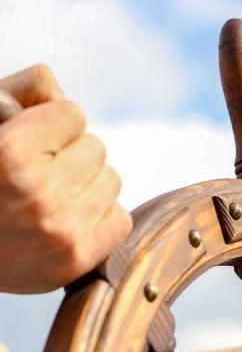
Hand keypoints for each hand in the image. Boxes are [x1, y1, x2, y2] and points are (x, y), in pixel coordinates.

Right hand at [0, 65, 132, 292]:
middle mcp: (38, 193)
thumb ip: (21, 94)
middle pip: (96, 148)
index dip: (53, 125)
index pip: (74, 113)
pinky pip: (121, 219)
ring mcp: (62, 230)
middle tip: (39, 176)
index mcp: (9, 153)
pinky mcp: (79, 258)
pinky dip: (100, 217)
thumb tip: (61, 93)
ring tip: (51, 201)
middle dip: (71, 156)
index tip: (32, 143)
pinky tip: (69, 223)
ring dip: (87, 186)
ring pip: (111, 180)